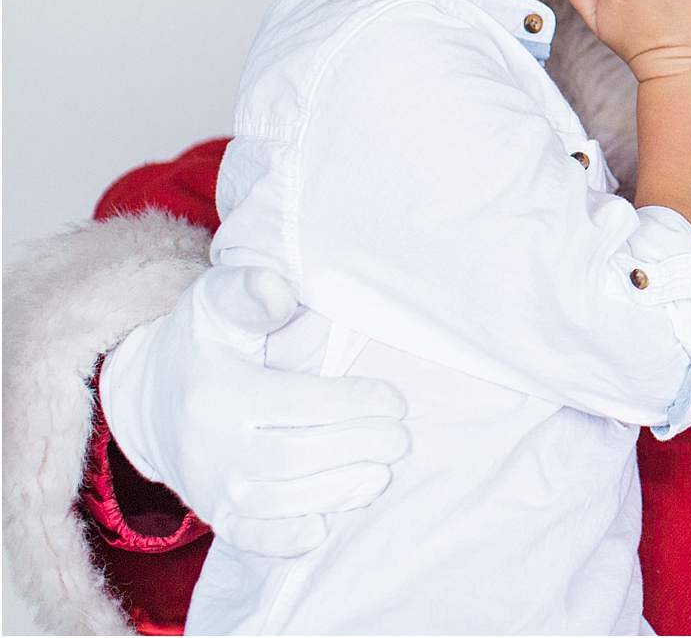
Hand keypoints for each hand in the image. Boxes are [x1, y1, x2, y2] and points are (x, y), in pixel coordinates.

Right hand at [98, 265, 410, 556]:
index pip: (296, 403)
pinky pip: (249, 536)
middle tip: (399, 439)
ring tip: (382, 474)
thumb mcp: (217, 303)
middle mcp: (210, 445)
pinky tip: (321, 530)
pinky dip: (283, 540)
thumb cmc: (204, 342)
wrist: (151, 397)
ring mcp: (210, 486)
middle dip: (355, 448)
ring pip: (278, 502)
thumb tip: (279, 291)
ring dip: (336, 491)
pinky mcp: (215, 514)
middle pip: (292, 457)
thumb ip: (250, 292)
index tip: (395, 400)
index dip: (352, 403)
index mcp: (218, 391)